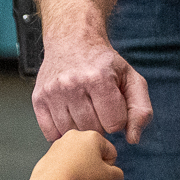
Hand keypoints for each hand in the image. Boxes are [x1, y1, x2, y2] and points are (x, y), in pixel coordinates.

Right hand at [32, 31, 154, 142]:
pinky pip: (51, 134)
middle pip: (93, 130)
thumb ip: (140, 110)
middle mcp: (73, 84)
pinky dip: (61, 131)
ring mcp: (53, 92)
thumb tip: (132, 139)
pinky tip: (68, 115)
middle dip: (100, 124)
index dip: (117, 118)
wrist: (72, 40)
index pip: (115, 124)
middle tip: (98, 107)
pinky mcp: (39, 99)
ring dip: (81, 128)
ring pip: (72, 133)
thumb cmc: (104, 63)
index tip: (112, 106)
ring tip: (84, 110)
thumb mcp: (131, 79)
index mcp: (99, 78)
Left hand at [33, 130, 124, 179]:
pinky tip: (65, 179)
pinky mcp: (49, 153)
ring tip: (76, 179)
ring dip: (80, 168)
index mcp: (92, 136)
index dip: (109, 168)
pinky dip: (67, 170)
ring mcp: (60, 144)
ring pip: (78, 157)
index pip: (111, 152)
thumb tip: (115, 174)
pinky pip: (64, 163)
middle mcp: (75, 135)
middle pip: (93, 153)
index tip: (101, 175)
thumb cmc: (79, 179)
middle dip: (94, 166)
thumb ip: (118, 174)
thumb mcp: (109, 178)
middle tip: (89, 178)